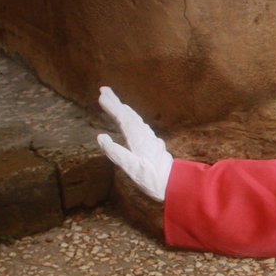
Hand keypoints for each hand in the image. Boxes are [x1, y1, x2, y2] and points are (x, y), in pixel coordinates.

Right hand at [96, 86, 173, 202]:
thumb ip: (115, 152)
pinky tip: (133, 122)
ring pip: (136, 120)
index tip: (101, 94)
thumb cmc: (152, 179)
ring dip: (124, 110)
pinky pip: (140, 127)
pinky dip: (133, 120)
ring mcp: (150, 140)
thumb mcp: (130, 168)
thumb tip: (100, 137)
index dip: (112, 106)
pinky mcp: (154, 146)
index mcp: (138, 139)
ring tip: (116, 103)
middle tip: (104, 90)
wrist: (175, 185)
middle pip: (129, 115)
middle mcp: (145, 136)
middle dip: (116, 102)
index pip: (122, 118)